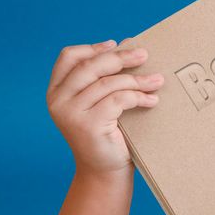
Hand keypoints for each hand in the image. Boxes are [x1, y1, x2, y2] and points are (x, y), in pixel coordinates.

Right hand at [46, 40, 164, 176]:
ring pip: (108, 83)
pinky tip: (152, 100)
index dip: (93, 48)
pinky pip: (119, 99)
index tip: (116, 44)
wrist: (105, 171)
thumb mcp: (99, 102)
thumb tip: (129, 46)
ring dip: (137, 79)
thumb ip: (104, 79)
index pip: (69, 57)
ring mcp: (70, 113)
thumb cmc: (107, 132)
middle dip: (121, 58)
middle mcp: (58, 100)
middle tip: (145, 55)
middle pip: (91, 66)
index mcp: (57, 91)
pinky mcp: (88, 125)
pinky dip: (139, 97)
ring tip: (157, 80)